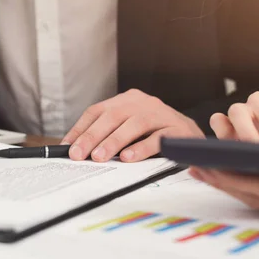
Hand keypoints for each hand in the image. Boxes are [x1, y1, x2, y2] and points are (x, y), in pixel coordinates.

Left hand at [61, 89, 203, 162]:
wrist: (191, 136)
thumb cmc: (153, 133)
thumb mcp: (127, 130)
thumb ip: (106, 135)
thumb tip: (77, 149)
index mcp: (127, 100)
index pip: (98, 111)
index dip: (81, 128)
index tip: (68, 146)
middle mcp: (143, 103)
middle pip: (113, 116)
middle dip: (92, 136)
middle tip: (79, 154)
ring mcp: (161, 114)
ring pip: (134, 124)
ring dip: (114, 141)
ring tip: (100, 157)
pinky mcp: (177, 129)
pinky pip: (157, 138)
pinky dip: (141, 148)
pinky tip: (128, 158)